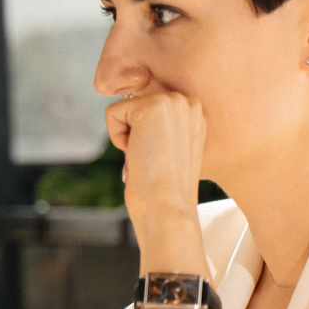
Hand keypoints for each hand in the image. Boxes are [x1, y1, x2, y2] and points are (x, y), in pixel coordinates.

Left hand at [107, 88, 208, 263]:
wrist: (169, 206)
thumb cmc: (167, 192)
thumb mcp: (170, 153)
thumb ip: (161, 132)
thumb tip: (138, 130)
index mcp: (195, 114)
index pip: (149, 111)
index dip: (145, 138)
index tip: (159, 160)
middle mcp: (189, 102)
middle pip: (136, 107)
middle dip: (136, 135)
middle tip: (152, 160)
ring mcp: (172, 101)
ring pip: (124, 108)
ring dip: (127, 137)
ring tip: (146, 157)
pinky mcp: (151, 105)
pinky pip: (112, 112)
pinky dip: (116, 137)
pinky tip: (137, 153)